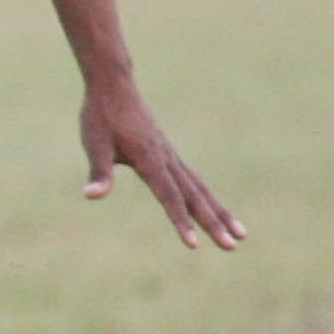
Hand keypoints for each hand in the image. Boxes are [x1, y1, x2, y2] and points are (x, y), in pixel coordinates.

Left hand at [81, 78, 242, 250]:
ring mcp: (171, 156)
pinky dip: (208, 196)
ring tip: (241, 234)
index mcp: (149, 159)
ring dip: (220, 212)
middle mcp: (167, 159)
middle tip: (232, 246)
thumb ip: (99, 171)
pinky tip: (216, 208)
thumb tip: (91, 195)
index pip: (169, 196)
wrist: (115, 86)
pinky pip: (194, 179)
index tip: (194, 244)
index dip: (181, 221)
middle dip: (213, 223)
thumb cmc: (101, 116)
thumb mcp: (95, 143)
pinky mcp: (169, 153)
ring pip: (201, 189)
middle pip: (194, 197)